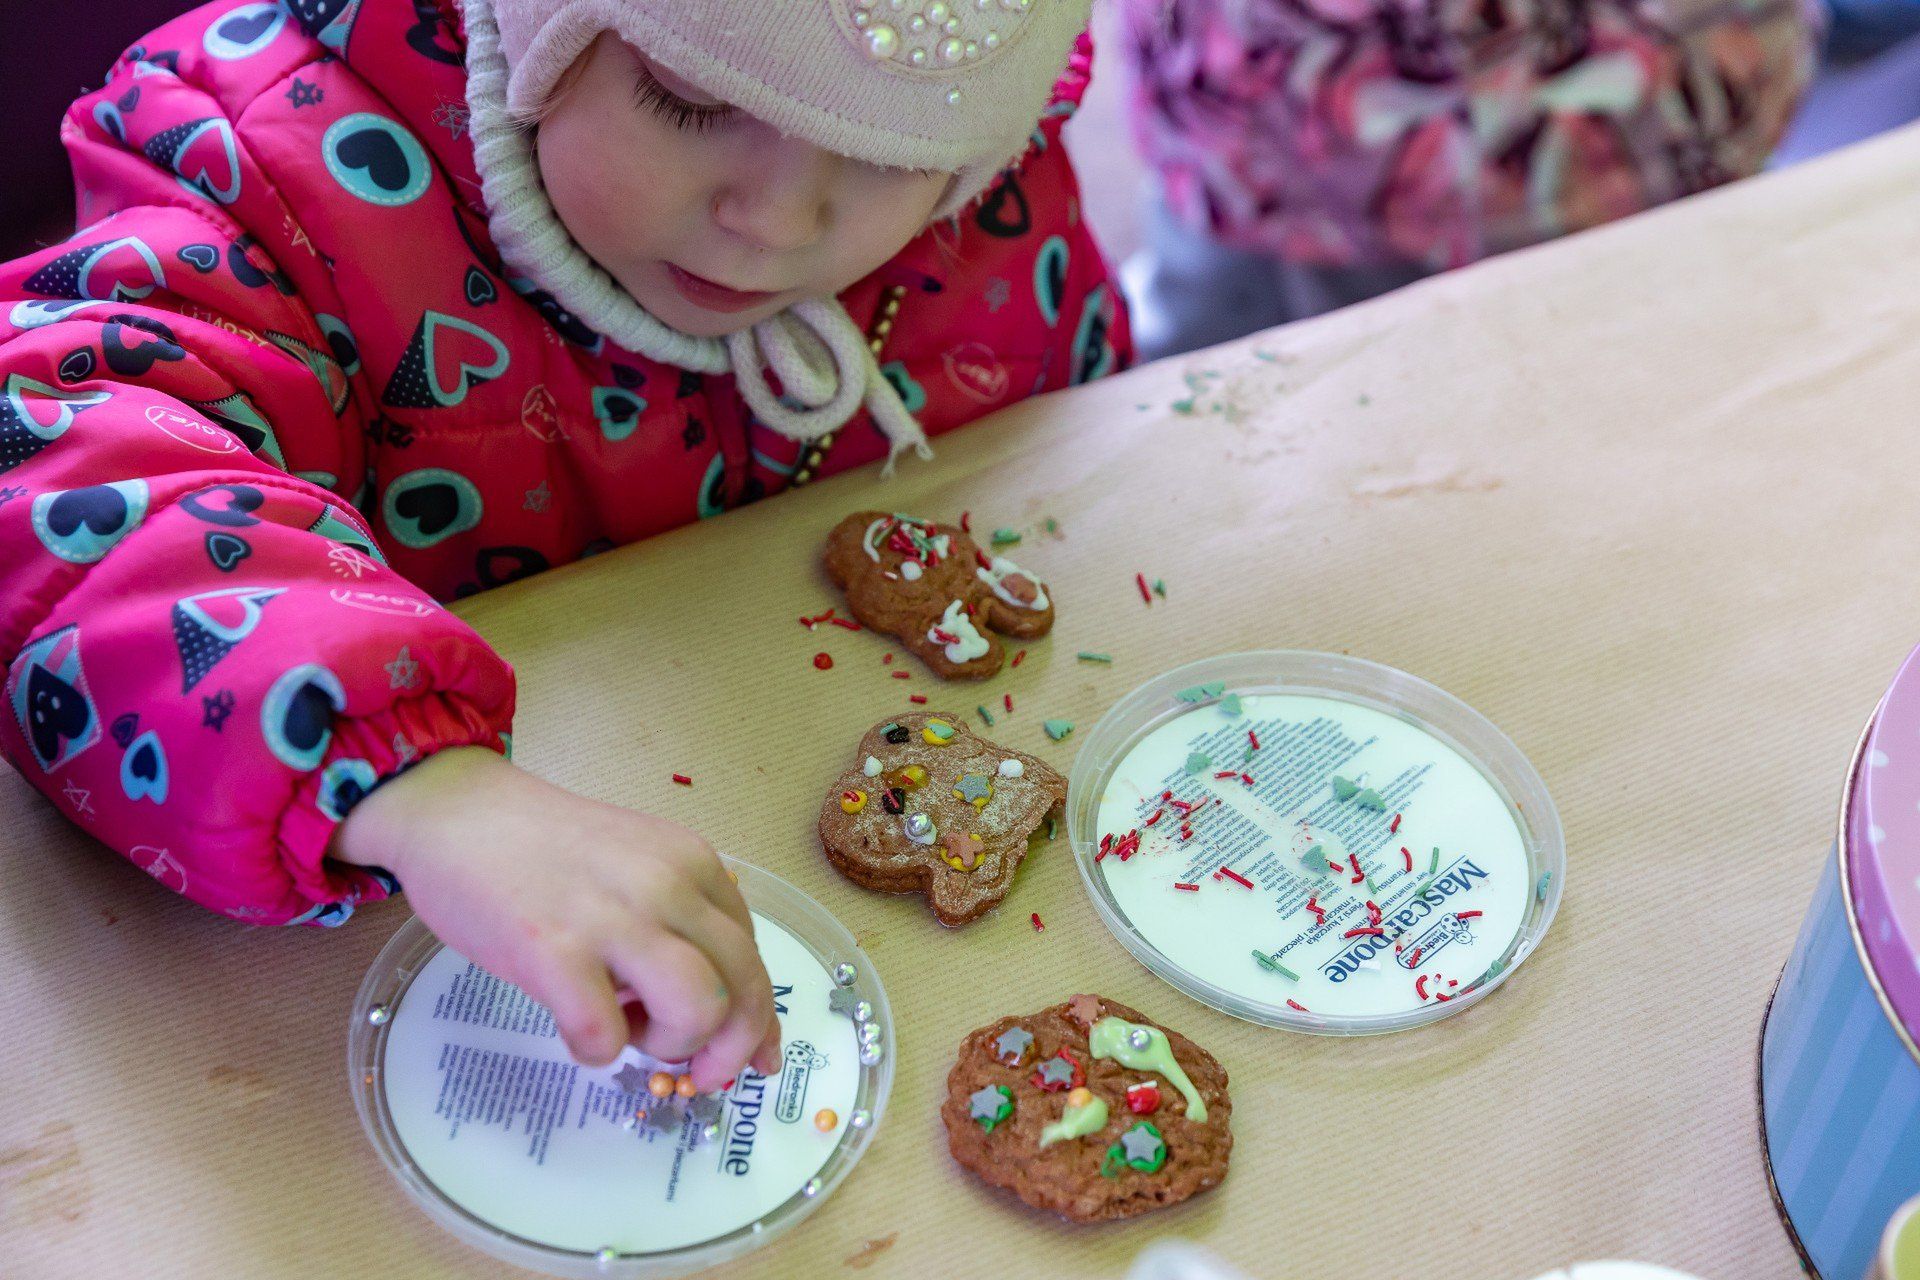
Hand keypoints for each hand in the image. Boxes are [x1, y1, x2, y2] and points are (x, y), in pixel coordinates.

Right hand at [334, 747, 779, 1086]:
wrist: (457, 813)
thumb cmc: (545, 849)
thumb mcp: (638, 864)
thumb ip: (679, 919)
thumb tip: (717, 1006)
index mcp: (694, 864)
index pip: (754, 956)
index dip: (756, 1019)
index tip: (750, 1057)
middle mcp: (669, 886)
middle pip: (743, 989)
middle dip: (729, 1050)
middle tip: (696, 1072)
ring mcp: (613, 918)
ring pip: (700, 1010)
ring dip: (670, 1044)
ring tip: (628, 1028)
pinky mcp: (552, 951)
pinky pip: (605, 1035)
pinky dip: (596, 1050)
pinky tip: (574, 1025)